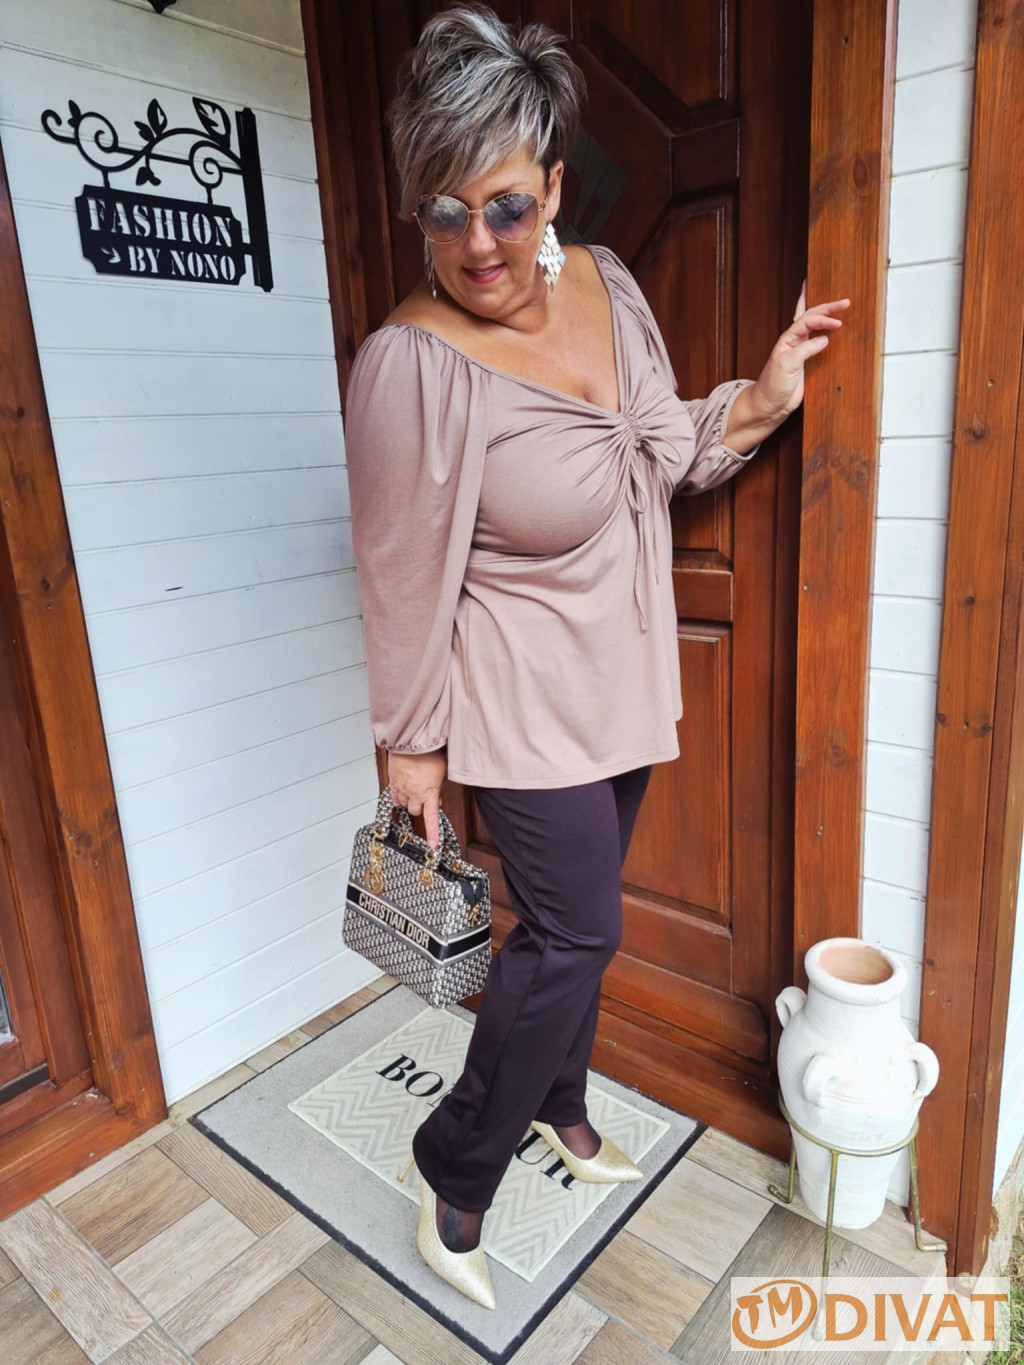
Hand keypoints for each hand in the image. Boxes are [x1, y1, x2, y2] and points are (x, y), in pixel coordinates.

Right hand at [387, 748, 446, 849]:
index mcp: (428, 793)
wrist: (411, 741)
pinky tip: (402, 790)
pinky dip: (398, 796)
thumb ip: (439, 788)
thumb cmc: (429, 753)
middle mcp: (414, 794)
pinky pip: (394, 795)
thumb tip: (437, 798)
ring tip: (414, 791)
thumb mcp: (442, 772)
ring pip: (403, 804)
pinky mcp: (393, 780)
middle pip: (415, 811)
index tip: (433, 845)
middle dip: (420, 808)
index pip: (431, 819)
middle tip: (425, 799)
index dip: (432, 834)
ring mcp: (401, 788)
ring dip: (409, 801)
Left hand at [751, 278, 850, 420]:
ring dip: (825, 314)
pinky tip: (829, 329)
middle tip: (845, 302)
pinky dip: (824, 331)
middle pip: (812, 317)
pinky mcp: (806, 362)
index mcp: (788, 339)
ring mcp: (800, 350)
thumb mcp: (787, 365)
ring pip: (813, 325)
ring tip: (836, 305)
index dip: (823, 320)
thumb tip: (824, 339)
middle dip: (828, 308)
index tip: (838, 323)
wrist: (769, 404)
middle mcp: (794, 341)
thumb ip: (805, 351)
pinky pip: (817, 341)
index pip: (808, 321)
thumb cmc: (772, 385)